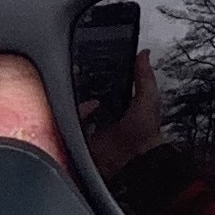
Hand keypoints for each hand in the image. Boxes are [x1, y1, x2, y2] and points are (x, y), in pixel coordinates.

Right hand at [81, 48, 163, 178]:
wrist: (135, 161)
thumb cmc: (145, 133)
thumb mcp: (148, 98)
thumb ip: (144, 76)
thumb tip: (144, 53)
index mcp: (118, 105)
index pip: (101, 85)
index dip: (93, 75)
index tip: (86, 64)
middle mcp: (103, 116)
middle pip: (83, 95)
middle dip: (77, 87)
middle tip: (75, 75)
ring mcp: (90, 128)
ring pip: (72, 109)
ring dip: (71, 100)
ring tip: (73, 90)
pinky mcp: (80, 140)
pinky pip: (66, 126)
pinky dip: (69, 117)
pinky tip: (78, 110)